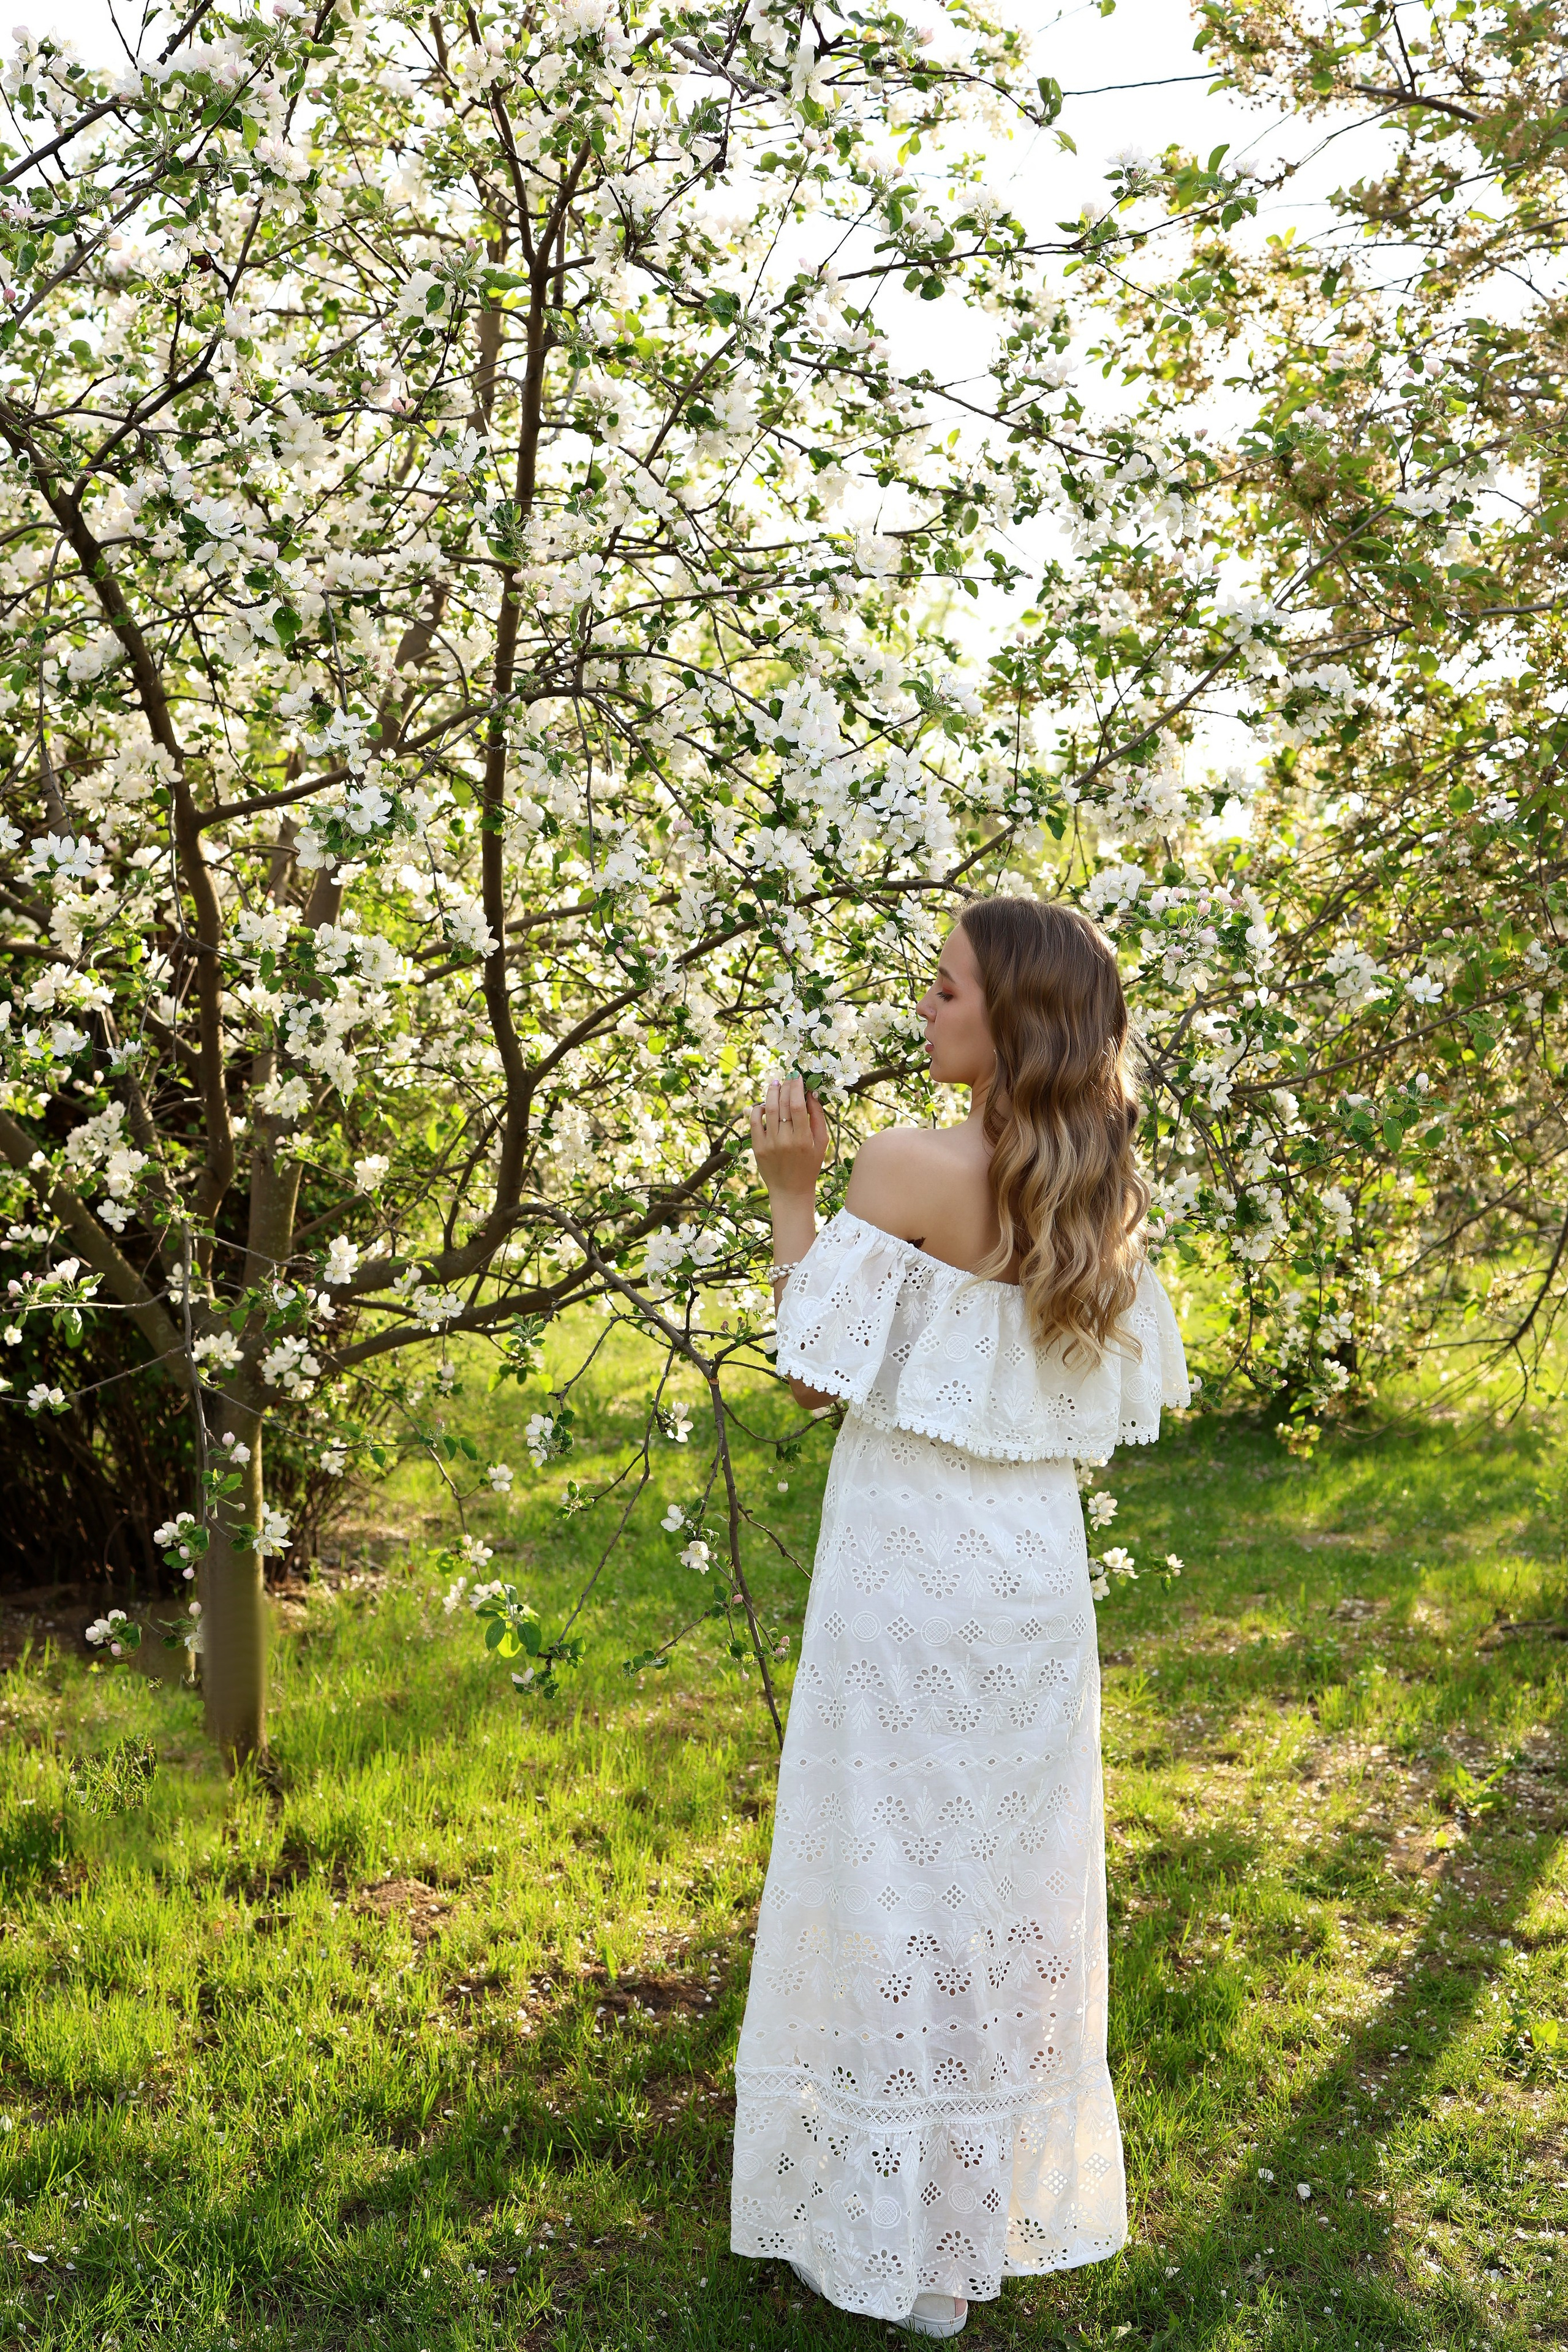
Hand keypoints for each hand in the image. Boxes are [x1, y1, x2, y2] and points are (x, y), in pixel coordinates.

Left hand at [748, 1071, 827, 1198]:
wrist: (790, 1190)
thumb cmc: (810, 1165)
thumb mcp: (821, 1143)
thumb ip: (818, 1118)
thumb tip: (811, 1094)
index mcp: (803, 1139)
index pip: (797, 1105)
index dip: (796, 1087)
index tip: (798, 1076)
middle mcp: (785, 1140)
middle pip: (782, 1104)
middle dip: (785, 1087)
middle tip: (787, 1077)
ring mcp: (769, 1144)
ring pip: (767, 1110)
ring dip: (771, 1093)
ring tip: (775, 1084)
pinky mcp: (757, 1148)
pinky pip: (754, 1122)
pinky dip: (757, 1109)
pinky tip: (763, 1103)